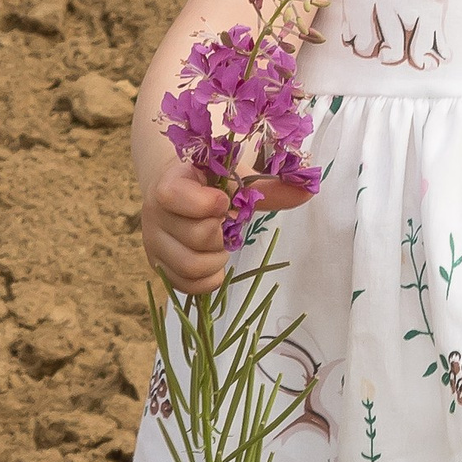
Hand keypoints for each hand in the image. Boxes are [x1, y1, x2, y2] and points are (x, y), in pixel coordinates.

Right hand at [140, 165, 310, 296]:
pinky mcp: (159, 266)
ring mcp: (153, 244)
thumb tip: (308, 191)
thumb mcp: (236, 175)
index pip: (176, 197)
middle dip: (222, 233)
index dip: (209, 203)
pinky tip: (217, 263)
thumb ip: (270, 186)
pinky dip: (210, 279)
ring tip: (222, 243)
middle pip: (196, 237)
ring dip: (217, 259)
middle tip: (226, 223)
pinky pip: (186, 286)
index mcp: (168, 184)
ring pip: (191, 266)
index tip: (224, 200)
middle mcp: (153, 215)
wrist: (180, 187)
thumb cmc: (211, 180)